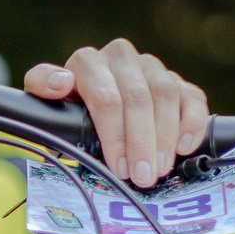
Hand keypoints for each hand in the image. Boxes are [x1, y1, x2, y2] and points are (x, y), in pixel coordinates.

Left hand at [24, 40, 210, 191]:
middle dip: (142, 142)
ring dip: (165, 136)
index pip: (106, 98)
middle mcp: (120, 57)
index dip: (115, 136)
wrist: (85, 108)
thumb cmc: (65, 112)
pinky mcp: (175, 79)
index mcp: (87, 62)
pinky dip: (192, 122)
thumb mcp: (46, 105)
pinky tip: (185, 146)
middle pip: (138, 98)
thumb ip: (42, 87)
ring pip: (166, 95)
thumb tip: (61, 83)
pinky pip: (192, 96)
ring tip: (160, 169)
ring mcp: (149, 66)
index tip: (119, 168)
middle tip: (143, 176)